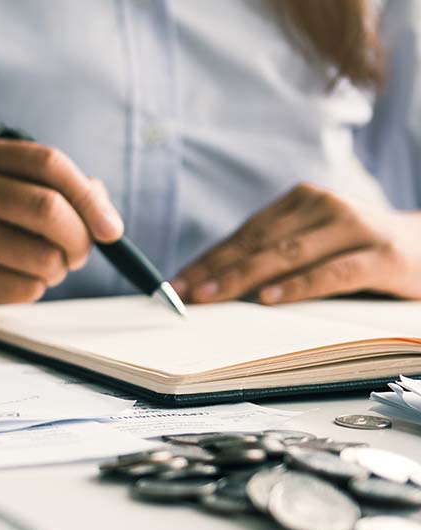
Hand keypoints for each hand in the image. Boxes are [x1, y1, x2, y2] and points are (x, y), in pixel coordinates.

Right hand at [0, 135, 123, 317]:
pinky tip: (8, 280)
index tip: (112, 230)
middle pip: (47, 209)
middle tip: (80, 256)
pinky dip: (33, 289)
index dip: (89, 197)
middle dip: (79, 240)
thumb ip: (59, 191)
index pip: (48, 163)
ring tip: (38, 267)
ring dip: (56, 269)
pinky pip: (25, 288)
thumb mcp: (8, 193)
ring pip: (42, 255)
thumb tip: (105, 216)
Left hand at [173, 183, 420, 304]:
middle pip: (259, 243)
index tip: (176, 285)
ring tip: (213, 298)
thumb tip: (213, 283)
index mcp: (302, 201)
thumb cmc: (360, 251)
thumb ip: (274, 255)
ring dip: (244, 278)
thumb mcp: (315, 245)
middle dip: (217, 272)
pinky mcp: (383, 256)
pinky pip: (333, 273)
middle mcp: (325, 207)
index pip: (245, 234)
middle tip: (185, 295)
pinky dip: (298, 286)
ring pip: (288, 255)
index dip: (208, 260)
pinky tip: (270, 299)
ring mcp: (355, 228)